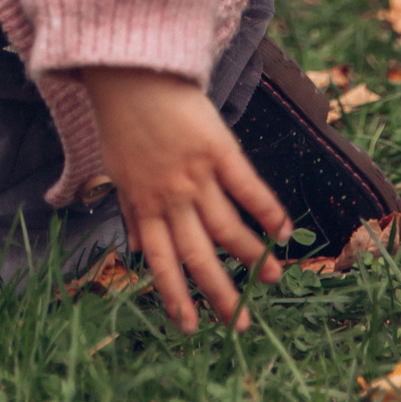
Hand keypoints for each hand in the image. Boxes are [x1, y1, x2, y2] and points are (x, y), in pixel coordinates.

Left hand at [82, 67, 288, 332]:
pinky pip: (247, 187)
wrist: (130, 74)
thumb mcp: (117, 172)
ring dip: (251, 256)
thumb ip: (131, 210)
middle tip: (240, 324)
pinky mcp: (217, 150)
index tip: (189, 327)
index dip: (174, 295)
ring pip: (226, 227)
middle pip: (197, 254)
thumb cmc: (122, 122)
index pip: (160, 260)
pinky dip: (267, 210)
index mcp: (142, 203)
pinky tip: (283, 231)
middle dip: (219, 293)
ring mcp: (195, 174)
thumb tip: (136, 249)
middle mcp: (169, 196)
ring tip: (272, 279)